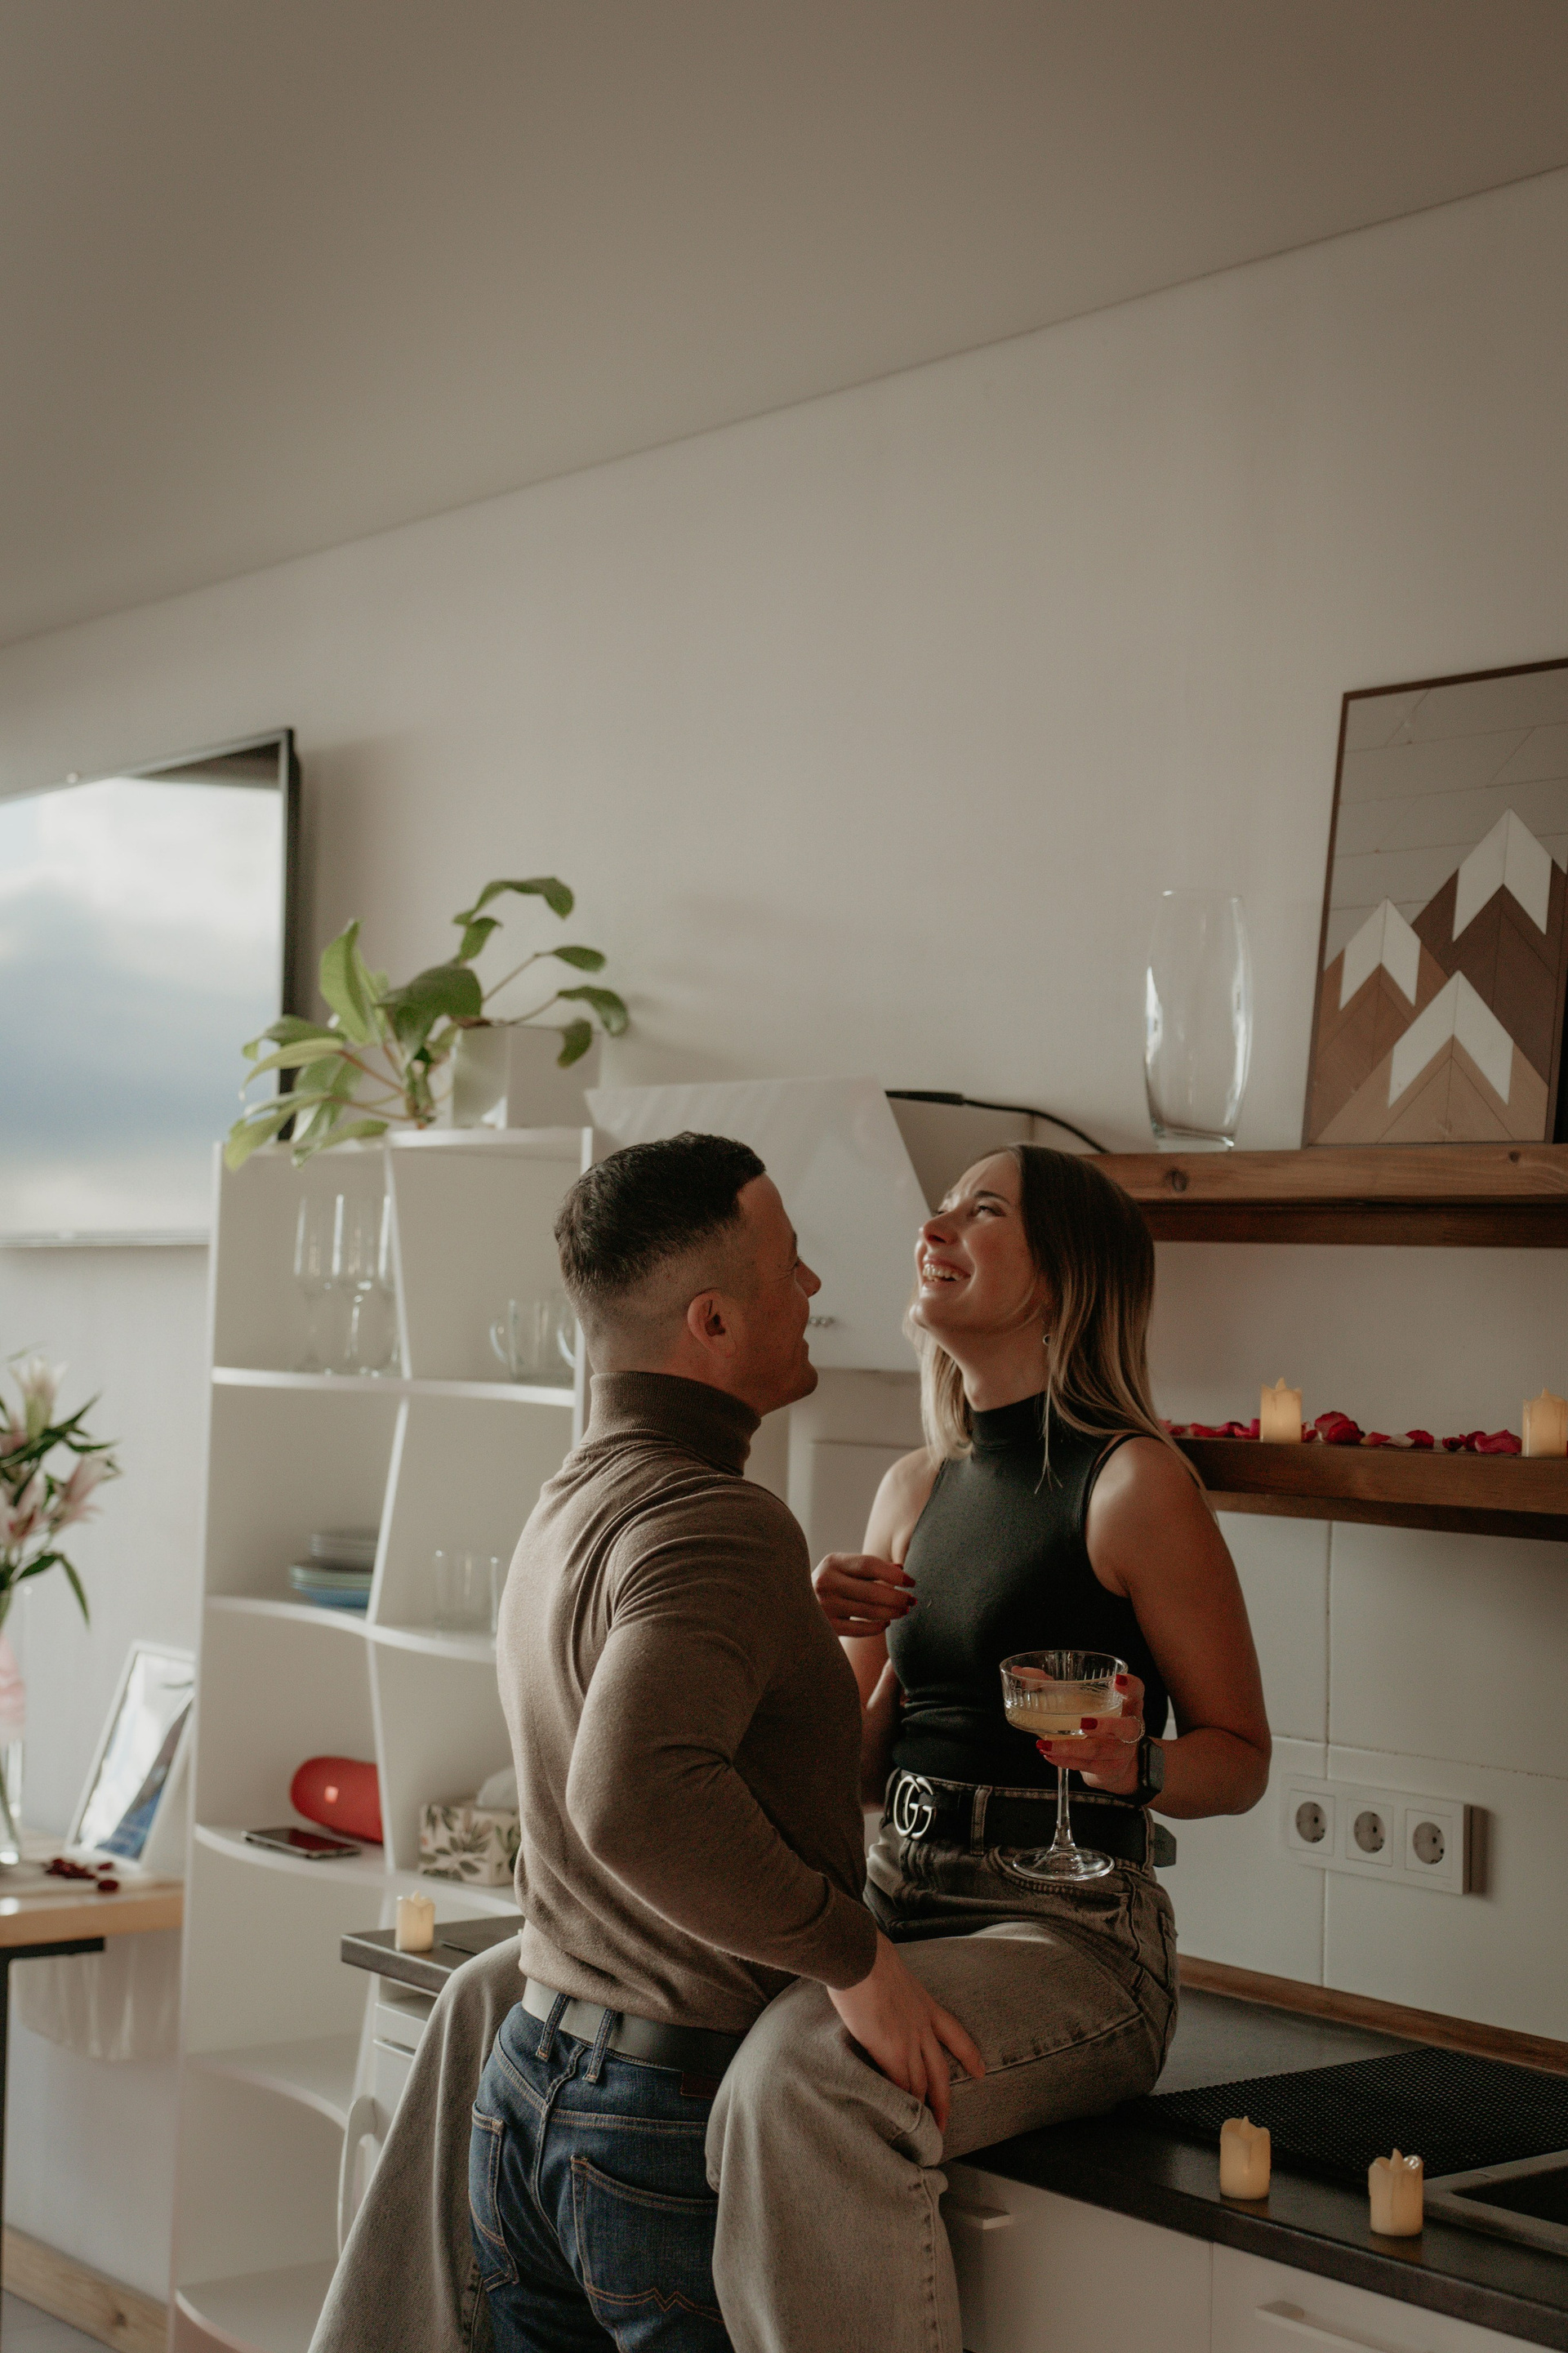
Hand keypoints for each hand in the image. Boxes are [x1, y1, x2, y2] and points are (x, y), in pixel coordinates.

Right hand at [812, 1552, 914, 1637]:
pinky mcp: (826, 1627)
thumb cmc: (831, 1583)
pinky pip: (860, 1630)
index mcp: (832, 1562)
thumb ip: (871, 1568)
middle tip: (912, 1600)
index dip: (894, 1574)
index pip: (869, 1564)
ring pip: (869, 1612)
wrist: (796, 1604)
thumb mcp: (844, 1569)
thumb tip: (902, 1570)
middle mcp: (826, 1582)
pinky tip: (886, 1622)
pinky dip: (878, 1627)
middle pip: (872, 1591)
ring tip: (904, 1610)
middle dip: (897, 1597)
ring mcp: (824, 1606)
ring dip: (892, 1612)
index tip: (912, 1582)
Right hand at [828, 1933, 983, 2131]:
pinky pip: (902, 2087)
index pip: (954, 2032)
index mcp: (923, 2003)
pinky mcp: (892, 2052)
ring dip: (924, 2109)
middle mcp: (921, 2025)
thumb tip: (873, 1979)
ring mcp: (909, 2041)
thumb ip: (889, 1982)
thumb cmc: (865, 1954)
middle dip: (944, 2100)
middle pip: (941, 2071)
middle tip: (945, 2123)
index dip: (968, 2053)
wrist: (860, 1957)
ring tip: (923, 2131)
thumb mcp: (889, 1967)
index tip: (980, 2070)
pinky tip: (901, 2119)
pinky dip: (902, 2104)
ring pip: (923, 2084)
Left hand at [1037, 1670, 1144, 1795]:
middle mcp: (1130, 1729)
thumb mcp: (1087, 1702)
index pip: (1137, 1692)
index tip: (1118, 1680)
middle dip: (1105, 1726)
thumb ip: (1056, 1686)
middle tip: (1083, 1723)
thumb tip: (1020, 1673)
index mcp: (1128, 1705)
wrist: (1118, 1762)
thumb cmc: (1098, 1723)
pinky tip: (1049, 1755)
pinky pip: (1087, 1766)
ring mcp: (1122, 1752)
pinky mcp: (1110, 1769)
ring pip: (1098, 1751)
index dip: (1131, 1686)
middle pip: (1126, 1728)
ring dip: (1070, 1748)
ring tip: (1045, 1745)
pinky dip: (1066, 1761)